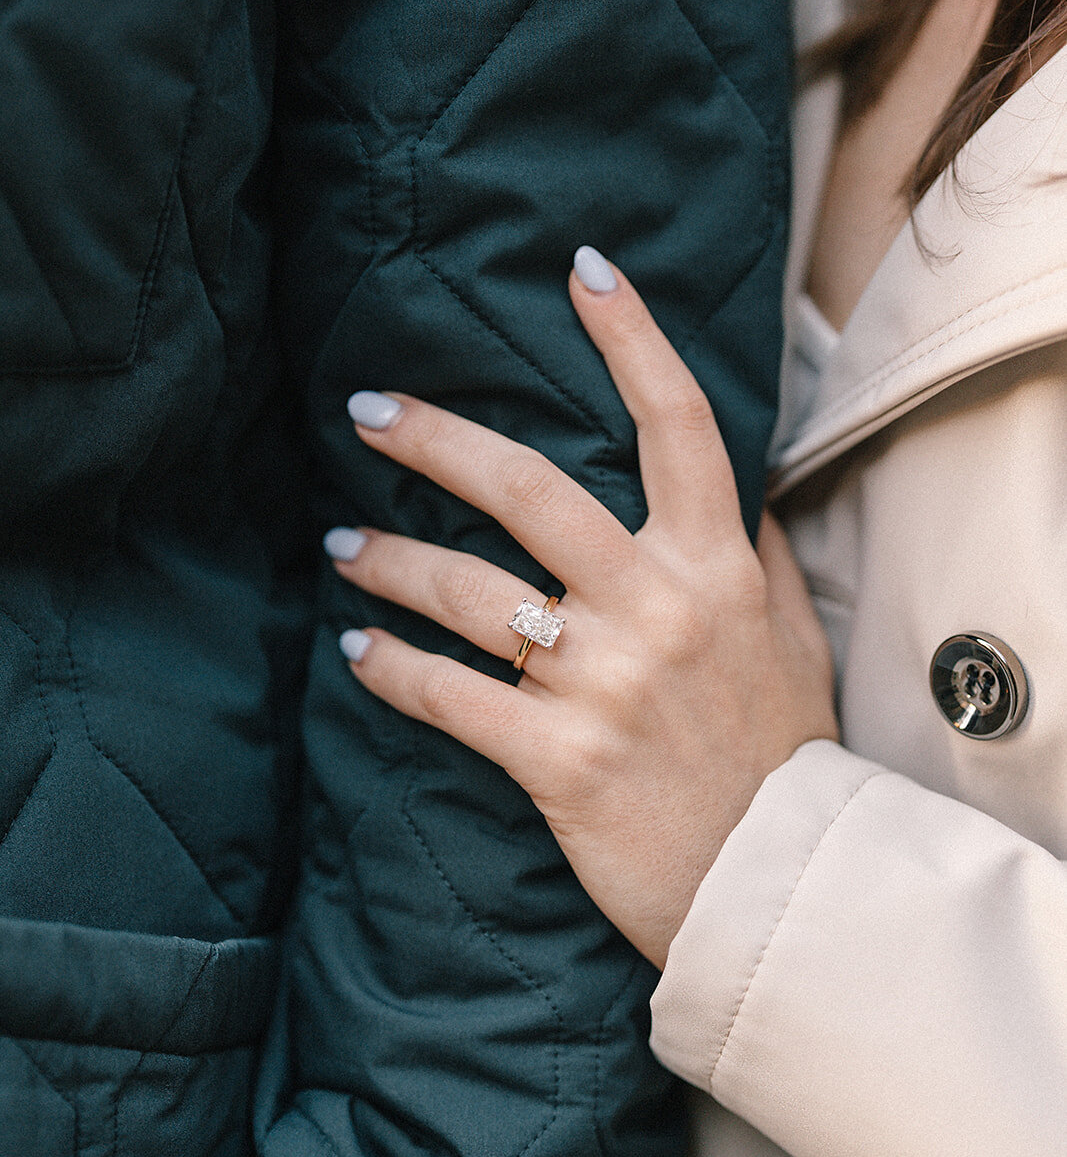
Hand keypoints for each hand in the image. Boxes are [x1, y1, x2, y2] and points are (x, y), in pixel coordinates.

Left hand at [330, 250, 837, 968]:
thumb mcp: (790, 640)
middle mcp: (657, 607)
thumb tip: (734, 491)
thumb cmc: (780, 756)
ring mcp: (604, 682)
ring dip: (389, 560)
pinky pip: (450, 696)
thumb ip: (753, 557)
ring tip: (340, 543)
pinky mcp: (558, 758)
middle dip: (436, 438)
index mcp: (716, 566)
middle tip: (367, 409)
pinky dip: (392, 671)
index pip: (675, 424)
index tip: (583, 270)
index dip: (631, 338)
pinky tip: (355, 651)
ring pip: (469, 592)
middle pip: (530, 488)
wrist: (777, 886)